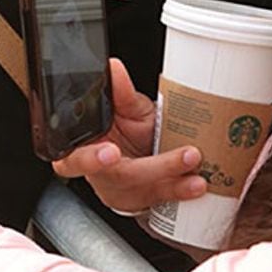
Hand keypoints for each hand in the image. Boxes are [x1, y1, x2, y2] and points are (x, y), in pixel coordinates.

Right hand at [53, 59, 205, 213]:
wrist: (140, 152)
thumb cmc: (124, 130)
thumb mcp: (123, 109)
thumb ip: (118, 92)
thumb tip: (113, 67)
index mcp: (81, 150)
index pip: (75, 158)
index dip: (91, 159)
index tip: (111, 151)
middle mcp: (98, 176)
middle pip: (119, 177)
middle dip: (152, 169)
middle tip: (184, 157)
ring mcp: (119, 194)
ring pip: (143, 192)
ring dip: (173, 182)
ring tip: (196, 167)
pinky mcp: (139, 204)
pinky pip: (159, 201)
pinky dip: (179, 192)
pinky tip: (195, 185)